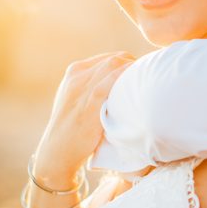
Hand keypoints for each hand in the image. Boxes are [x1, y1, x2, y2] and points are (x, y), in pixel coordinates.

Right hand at [32, 52, 134, 185]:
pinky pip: (111, 82)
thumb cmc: (73, 126)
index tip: (140, 74)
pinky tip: (138, 82)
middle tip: (148, 79)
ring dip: (134, 70)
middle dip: (134, 65)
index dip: (128, 63)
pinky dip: (126, 77)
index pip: (109, 58)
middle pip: (114, 59)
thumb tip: (120, 82)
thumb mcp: (77, 97)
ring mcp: (82, 88)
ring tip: (147, 81)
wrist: (58, 149)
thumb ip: (93, 85)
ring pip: (114, 65)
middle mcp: (78, 76)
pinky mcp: (89, 103)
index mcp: (75, 71)